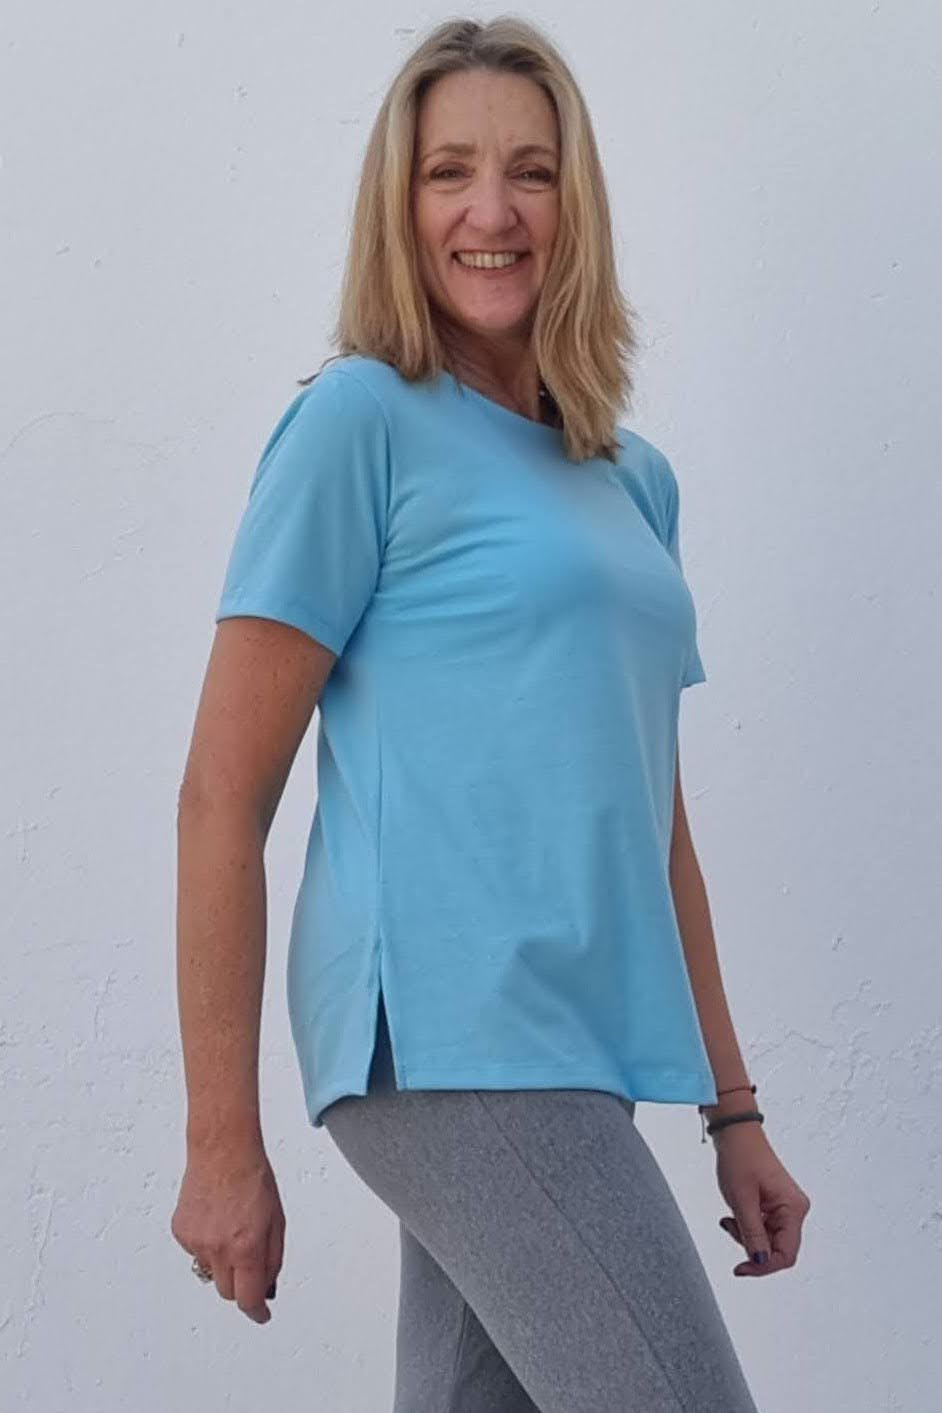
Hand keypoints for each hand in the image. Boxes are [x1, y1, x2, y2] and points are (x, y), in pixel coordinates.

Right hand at [170, 1141, 285, 1322]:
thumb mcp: (276, 1221)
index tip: (261, 1315)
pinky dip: (206, 1243)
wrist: (222, 1150)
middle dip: (241, 1284)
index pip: (248, 1298)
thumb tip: (266, 1287)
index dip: (256, 1312)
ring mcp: (195, 1242)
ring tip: (231, 1227)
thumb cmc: (253, 1178)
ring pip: (210, 1271)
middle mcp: (218, 1249)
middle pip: (228, 1292)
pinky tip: (215, 1218)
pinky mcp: (180, 1232)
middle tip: (248, 1259)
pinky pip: (195, 1251)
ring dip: (223, 1262)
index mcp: (246, 1247)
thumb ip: (272, 1259)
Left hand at [712, 1125, 810, 1276]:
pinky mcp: (775, 1204)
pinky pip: (764, 1227)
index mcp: (793, 1209)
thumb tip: (760, 1262)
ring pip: (768, 1240)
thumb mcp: (742, 1200)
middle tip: (730, 1225)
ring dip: (746, 1235)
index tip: (740, 1269)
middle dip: (751, 1245)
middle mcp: (795, 1210)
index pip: (786, 1255)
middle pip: (777, 1248)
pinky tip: (734, 1213)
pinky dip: (747, 1226)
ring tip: (730, 1216)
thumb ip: (752, 1234)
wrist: (735, 1133)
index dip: (763, 1267)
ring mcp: (786, 1207)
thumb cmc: (740, 1159)